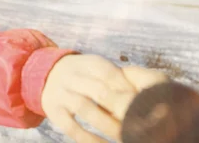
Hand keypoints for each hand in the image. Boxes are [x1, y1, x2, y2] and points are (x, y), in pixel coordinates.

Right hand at [41, 54, 167, 142]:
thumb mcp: (98, 68)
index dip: (131, 92)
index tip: (148, 107)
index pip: (113, 76)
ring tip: (126, 138)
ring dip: (108, 126)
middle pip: (101, 92)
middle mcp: (74, 75)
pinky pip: (72, 128)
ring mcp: (62, 93)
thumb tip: (155, 93)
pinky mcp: (54, 111)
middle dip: (123, 110)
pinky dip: (89, 139)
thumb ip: (122, 79)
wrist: (44, 72)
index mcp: (90, 63)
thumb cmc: (85, 75)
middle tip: (142, 125)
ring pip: (86, 109)